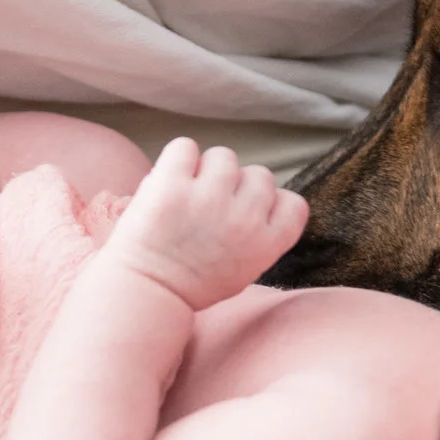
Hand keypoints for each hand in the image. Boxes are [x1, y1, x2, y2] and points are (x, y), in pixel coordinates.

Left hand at [106, 139, 308, 309]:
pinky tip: (169, 181)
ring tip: (188, 194)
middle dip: (237, 186)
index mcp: (266, 243)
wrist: (146, 292)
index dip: (271, 202)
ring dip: (206, 169)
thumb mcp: (244, 270)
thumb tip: (254, 198)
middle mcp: (244, 218)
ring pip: (224, 156)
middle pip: (260, 174)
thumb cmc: (191, 285)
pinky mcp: (172, 185)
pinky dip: (177, 159)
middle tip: (210, 206)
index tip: (248, 213)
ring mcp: (209, 198)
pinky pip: (185, 147)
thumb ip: (258, 235)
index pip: (294, 203)